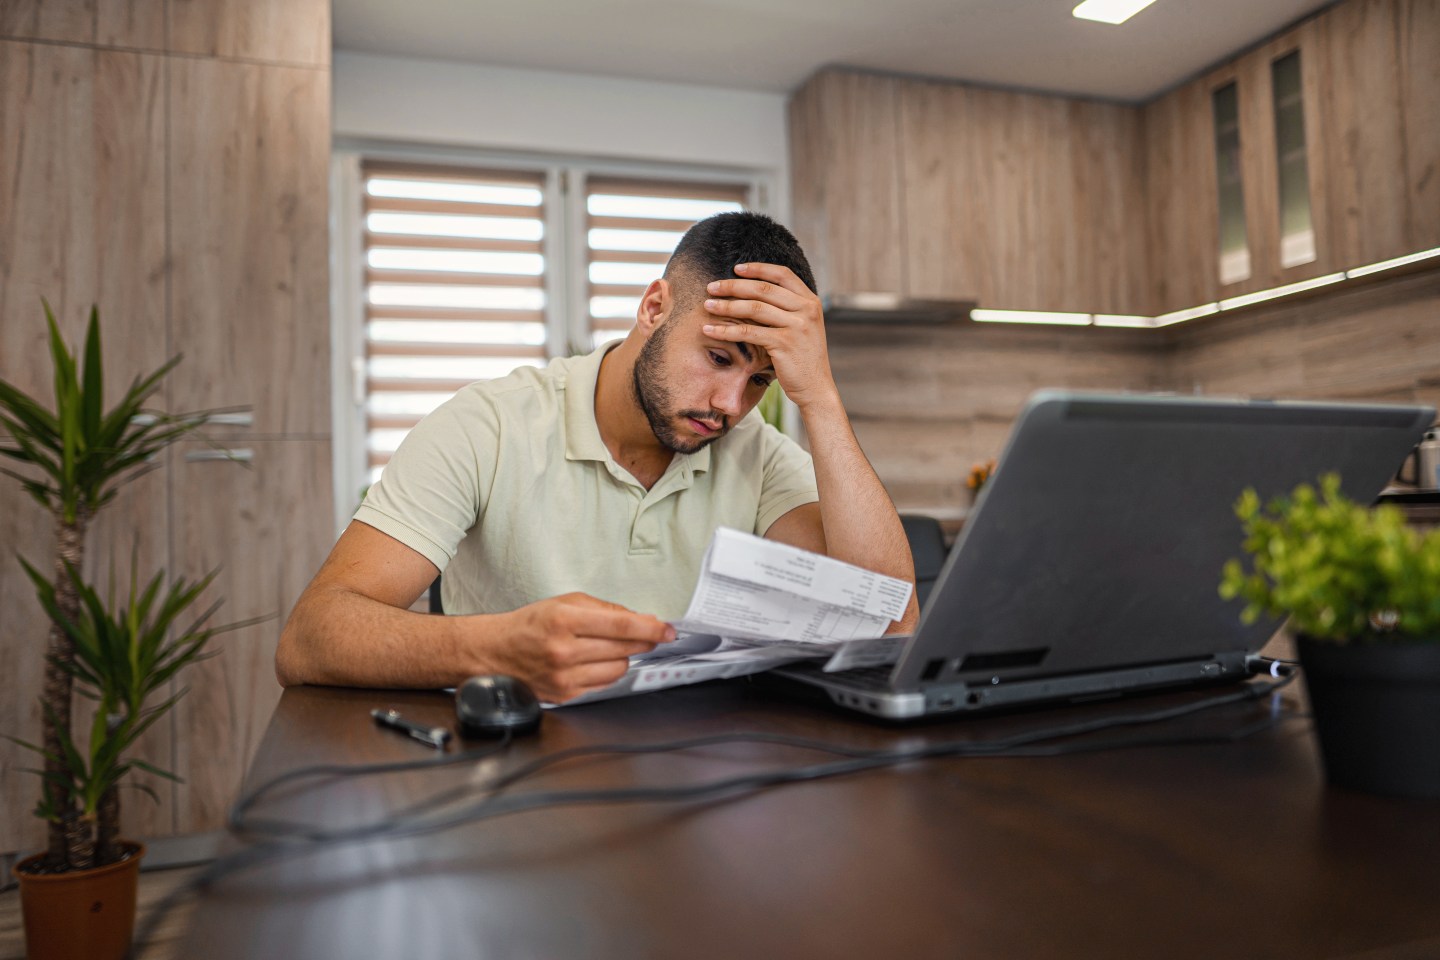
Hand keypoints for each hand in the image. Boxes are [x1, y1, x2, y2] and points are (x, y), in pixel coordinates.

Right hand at [481, 593, 674, 702]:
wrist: (494, 653)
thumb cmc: (529, 625)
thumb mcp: (564, 603)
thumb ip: (604, 609)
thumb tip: (639, 619)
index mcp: (564, 621)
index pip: (621, 625)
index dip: (650, 628)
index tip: (667, 630)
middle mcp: (564, 650)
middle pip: (624, 648)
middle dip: (642, 641)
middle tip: (648, 635)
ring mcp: (564, 676)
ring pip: (618, 669)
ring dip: (622, 657)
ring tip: (607, 648)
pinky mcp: (565, 694)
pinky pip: (604, 684)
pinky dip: (606, 672)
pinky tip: (594, 662)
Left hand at [701, 263, 839, 410]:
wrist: (816, 387)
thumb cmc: (802, 357)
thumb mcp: (802, 326)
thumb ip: (787, 308)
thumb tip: (754, 292)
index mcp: (810, 301)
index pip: (782, 274)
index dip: (758, 269)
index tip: (736, 269)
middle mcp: (806, 309)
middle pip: (763, 289)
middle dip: (734, 286)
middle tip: (711, 287)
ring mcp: (797, 326)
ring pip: (754, 308)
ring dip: (727, 306)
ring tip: (708, 305)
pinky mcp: (785, 344)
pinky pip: (749, 333)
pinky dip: (727, 331)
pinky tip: (711, 330)